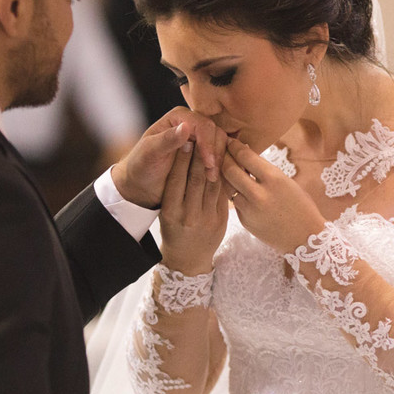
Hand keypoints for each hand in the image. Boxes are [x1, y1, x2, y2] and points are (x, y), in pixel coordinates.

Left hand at [112, 108, 225, 207]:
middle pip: (217, 133)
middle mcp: (192, 124)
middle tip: (212, 175)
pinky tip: (216, 180)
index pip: (203, 125)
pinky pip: (222, 157)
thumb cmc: (141, 167)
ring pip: (223, 145)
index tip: (208, 164)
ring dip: (221, 162)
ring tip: (212, 179)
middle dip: (217, 154)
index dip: (208, 144)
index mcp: (179, 117)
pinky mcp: (207, 153)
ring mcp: (201, 138)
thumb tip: (186, 127)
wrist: (142, 184)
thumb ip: (167, 140)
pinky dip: (222, 168)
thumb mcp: (150, 153)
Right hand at [158, 140, 230, 273]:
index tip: (185, 139)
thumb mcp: (167, 212)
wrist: (188, 260)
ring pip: (212, 184)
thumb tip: (182, 156)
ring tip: (216, 142)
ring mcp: (206, 218)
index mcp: (170, 211)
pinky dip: (225, 176)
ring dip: (215, 160)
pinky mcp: (221, 221)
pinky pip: (224, 194)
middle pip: (196, 178)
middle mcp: (188, 215)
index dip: (181, 158)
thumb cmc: (174, 230)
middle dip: (199, 154)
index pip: (176, 179)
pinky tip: (227, 160)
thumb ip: (174, 189)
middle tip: (202, 133)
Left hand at [221, 139, 325, 253]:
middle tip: (221, 151)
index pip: (244, 156)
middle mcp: (259, 193)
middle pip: (229, 169)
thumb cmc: (301, 206)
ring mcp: (249, 209)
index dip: (233, 146)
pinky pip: (234, 201)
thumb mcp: (286, 182)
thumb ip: (265, 170)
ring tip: (225, 167)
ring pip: (226, 186)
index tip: (230, 141)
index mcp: (273, 179)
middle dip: (223, 157)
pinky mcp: (244, 221)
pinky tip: (236, 186)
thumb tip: (245, 155)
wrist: (305, 238)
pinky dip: (233, 192)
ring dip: (224, 175)